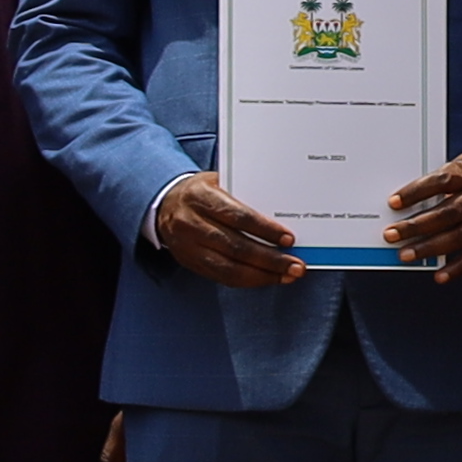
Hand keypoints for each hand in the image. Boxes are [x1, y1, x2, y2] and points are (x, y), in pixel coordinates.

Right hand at [148, 171, 303, 288]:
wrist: (165, 204)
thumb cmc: (202, 191)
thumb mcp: (218, 181)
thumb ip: (244, 193)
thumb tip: (284, 211)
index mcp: (200, 196)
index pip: (238, 216)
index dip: (265, 230)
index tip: (289, 239)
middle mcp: (191, 223)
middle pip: (236, 246)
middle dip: (270, 259)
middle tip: (296, 266)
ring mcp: (188, 246)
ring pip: (229, 268)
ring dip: (262, 275)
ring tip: (287, 276)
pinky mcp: (189, 263)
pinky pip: (221, 277)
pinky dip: (247, 280)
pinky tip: (267, 279)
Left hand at [383, 146, 461, 283]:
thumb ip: (444, 178)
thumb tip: (411, 200)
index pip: (444, 181)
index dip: (418, 192)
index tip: (394, 202)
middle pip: (450, 212)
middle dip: (418, 226)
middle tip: (393, 234)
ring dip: (431, 247)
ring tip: (407, 254)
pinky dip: (458, 267)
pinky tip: (439, 274)